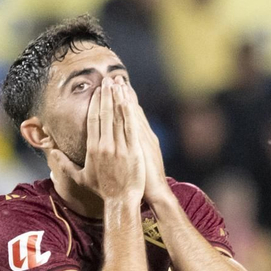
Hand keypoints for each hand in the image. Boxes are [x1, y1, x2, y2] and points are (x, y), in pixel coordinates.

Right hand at [51, 81, 143, 205]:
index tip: (97, 90)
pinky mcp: (133, 150)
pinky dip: (129, 111)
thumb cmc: (102, 190)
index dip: (95, 103)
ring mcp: (119, 147)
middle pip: (104, 114)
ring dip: (118, 98)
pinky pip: (130, 126)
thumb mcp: (79, 178)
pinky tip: (129, 99)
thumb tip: (51, 152)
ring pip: (118, 117)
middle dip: (106, 95)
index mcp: (92, 149)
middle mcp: (104, 146)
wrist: (121, 200)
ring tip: (119, 83)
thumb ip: (64, 164)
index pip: (93, 120)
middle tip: (108, 79)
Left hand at [122, 84, 171, 206]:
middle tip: (114, 78)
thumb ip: (132, 149)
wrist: (156, 193)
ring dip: (123, 97)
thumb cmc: (145, 181)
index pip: (130, 114)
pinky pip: (132, 123)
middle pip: (129, 110)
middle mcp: (143, 135)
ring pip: (130, 113)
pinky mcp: (140, 145)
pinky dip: (128, 110)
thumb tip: (121, 142)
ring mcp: (142, 139)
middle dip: (121, 94)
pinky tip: (123, 98)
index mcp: (143, 138)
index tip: (116, 87)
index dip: (123, 100)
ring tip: (116, 82)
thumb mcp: (140, 161)